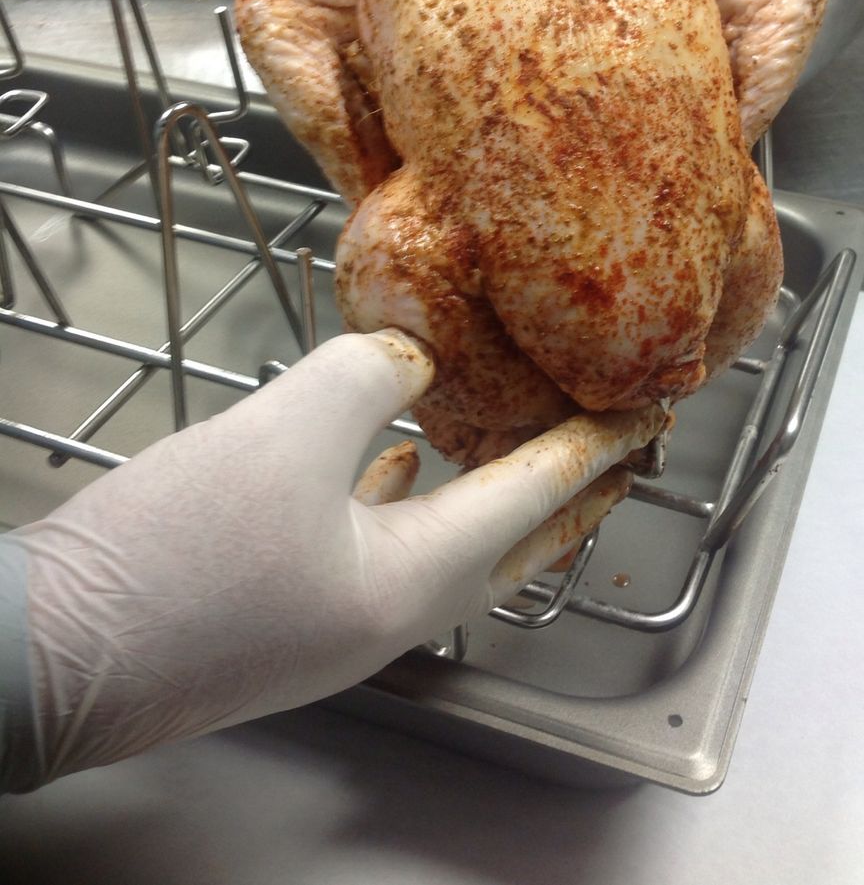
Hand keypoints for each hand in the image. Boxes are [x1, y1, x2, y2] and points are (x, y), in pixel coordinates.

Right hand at [3, 330, 657, 791]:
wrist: (49, 658)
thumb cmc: (178, 558)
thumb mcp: (282, 437)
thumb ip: (365, 378)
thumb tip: (410, 359)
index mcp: (416, 580)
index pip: (536, 498)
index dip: (597, 445)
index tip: (650, 410)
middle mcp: (394, 614)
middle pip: (513, 544)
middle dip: (572, 490)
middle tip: (618, 445)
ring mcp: (339, 623)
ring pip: (449, 545)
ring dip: (493, 492)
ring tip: (521, 443)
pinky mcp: (287, 612)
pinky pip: (381, 545)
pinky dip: (408, 497)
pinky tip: (390, 462)